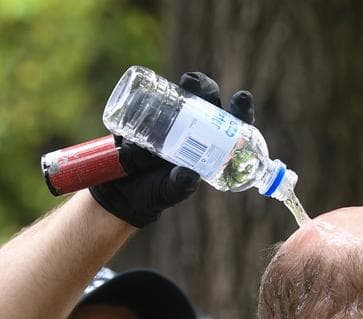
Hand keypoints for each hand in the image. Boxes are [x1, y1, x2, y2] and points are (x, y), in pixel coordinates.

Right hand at [90, 71, 255, 227]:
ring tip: (189, 82)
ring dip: (192, 84)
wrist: (121, 189)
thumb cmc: (153, 192)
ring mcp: (171, 119)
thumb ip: (179, 186)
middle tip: (205, 89)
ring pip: (187, 94)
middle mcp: (194, 128)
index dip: (240, 109)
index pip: (232, 126)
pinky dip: (160, 90)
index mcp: (209, 147)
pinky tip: (160, 85)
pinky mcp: (149, 114)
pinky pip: (156, 98)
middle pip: (209, 102)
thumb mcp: (167, 192)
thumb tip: (189, 175)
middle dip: (210, 90)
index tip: (241, 97)